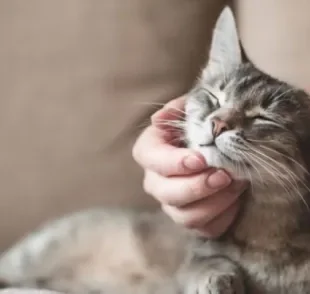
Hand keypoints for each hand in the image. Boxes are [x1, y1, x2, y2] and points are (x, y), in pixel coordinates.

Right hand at [133, 97, 246, 237]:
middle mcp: (156, 181)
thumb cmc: (204, 126)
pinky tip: (237, 199)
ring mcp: (172, 204)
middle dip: (197, 186)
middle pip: (166, 193)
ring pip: (185, 216)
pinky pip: (205, 228)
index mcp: (150, 151)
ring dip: (214, 202)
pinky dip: (224, 216)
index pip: (149, 158)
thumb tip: (158, 120)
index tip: (200, 159)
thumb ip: (179, 109)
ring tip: (237, 183)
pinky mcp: (192, 220)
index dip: (172, 162)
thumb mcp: (195, 109)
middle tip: (225, 175)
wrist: (221, 146)